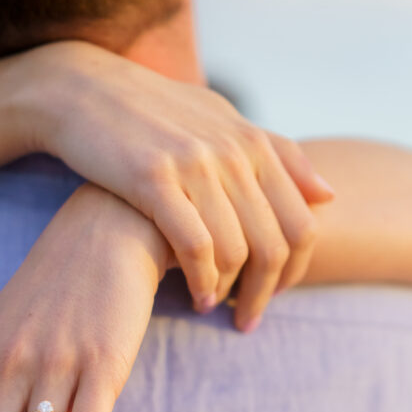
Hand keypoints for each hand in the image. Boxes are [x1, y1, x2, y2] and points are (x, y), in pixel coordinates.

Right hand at [15, 41, 334, 330]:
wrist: (83, 91)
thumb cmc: (155, 114)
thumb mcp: (222, 122)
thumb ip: (278, 157)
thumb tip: (329, 196)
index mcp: (254, 144)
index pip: (302, 224)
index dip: (296, 271)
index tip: (277, 295)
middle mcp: (233, 153)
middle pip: (274, 245)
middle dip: (265, 294)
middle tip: (248, 321)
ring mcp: (195, 165)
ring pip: (236, 251)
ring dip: (229, 292)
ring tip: (213, 307)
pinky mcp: (154, 179)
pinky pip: (195, 246)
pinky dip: (201, 281)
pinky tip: (194, 296)